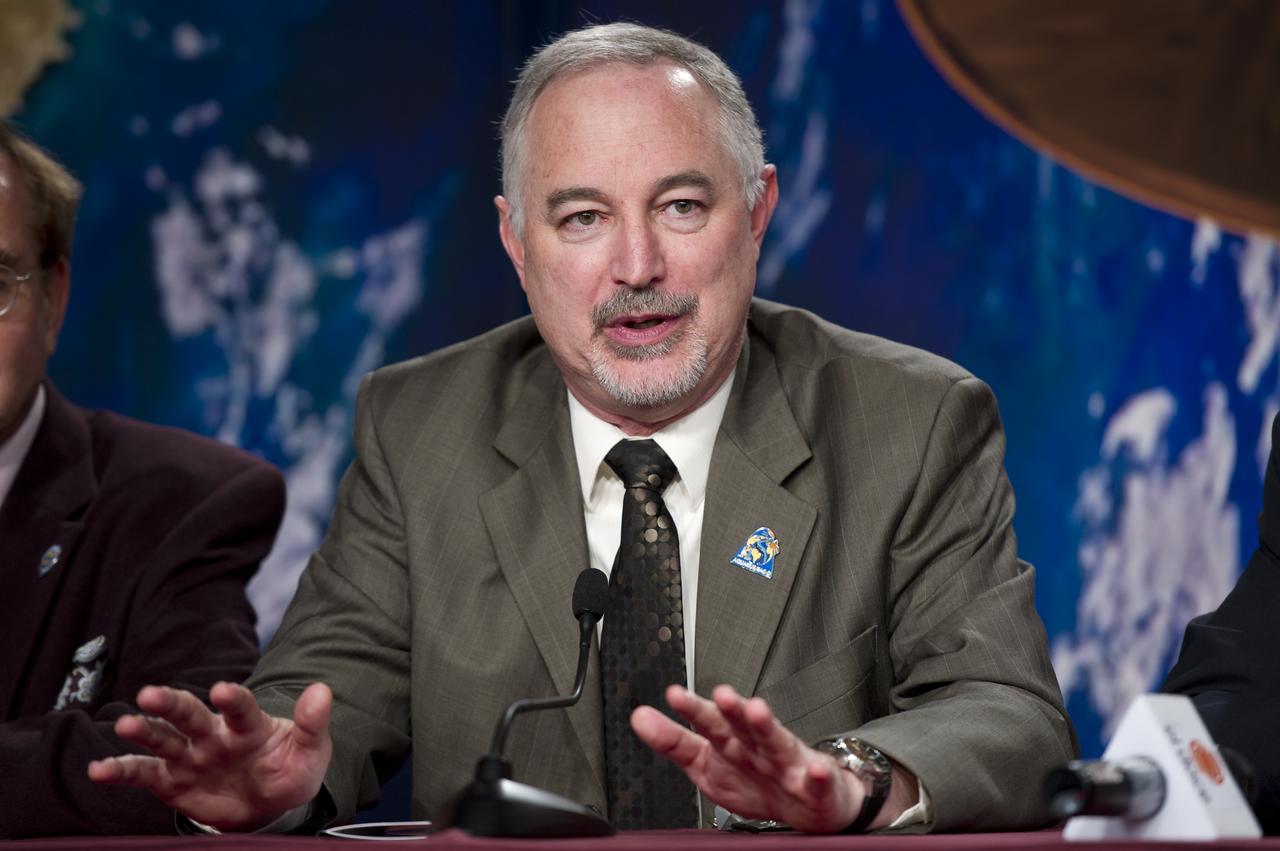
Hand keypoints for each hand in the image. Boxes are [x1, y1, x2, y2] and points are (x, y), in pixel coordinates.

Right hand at [88, 681, 332, 830]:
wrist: (272, 803)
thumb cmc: (291, 767)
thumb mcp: (311, 750)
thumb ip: (314, 723)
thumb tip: (323, 690)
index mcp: (249, 724)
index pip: (240, 707)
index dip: (233, 699)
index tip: (224, 689)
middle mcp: (214, 734)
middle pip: (190, 714)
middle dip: (171, 704)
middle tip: (150, 694)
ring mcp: (191, 756)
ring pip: (163, 739)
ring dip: (143, 731)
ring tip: (124, 725)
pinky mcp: (172, 781)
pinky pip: (144, 774)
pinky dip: (121, 771)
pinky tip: (98, 770)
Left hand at [632, 684, 904, 832]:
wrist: (808, 800)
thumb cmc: (753, 776)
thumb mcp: (706, 762)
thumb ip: (673, 741)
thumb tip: (638, 717)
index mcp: (729, 742)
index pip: (707, 724)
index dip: (692, 711)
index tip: (674, 695)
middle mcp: (756, 747)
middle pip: (741, 727)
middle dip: (732, 711)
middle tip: (721, 694)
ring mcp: (786, 763)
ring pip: (776, 743)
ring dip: (767, 727)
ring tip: (756, 710)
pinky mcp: (814, 784)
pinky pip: (817, 780)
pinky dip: (817, 775)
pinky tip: (815, 769)